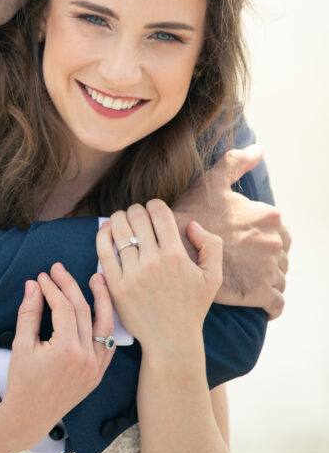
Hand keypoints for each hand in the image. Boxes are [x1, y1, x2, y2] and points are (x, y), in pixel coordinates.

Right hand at [1, 263, 114, 447]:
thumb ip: (29, 312)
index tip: (42, 277)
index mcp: (67, 349)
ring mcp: (95, 367)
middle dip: (70, 286)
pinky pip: (108, 343)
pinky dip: (105, 325)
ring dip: (101, 300)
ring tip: (96, 279)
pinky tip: (101, 310)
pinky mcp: (98, 374)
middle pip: (83, 310)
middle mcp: (86, 357)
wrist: (29, 417)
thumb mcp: (22, 345)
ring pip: (104, 324)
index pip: (64, 307)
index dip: (52, 288)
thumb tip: (34, 285)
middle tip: (58, 270)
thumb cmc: (22, 382)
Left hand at [97, 201, 221, 359]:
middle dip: (136, 210)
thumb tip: (191, 224)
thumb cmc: (192, 307)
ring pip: (118, 228)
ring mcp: (133, 274)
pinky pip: (103, 250)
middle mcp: (154, 262)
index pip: (158, 212)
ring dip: (119, 218)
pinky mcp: (116, 286)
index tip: (154, 211)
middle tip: (137, 216)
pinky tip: (107, 231)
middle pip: (136, 216)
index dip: (155, 205)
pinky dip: (103, 234)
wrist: (171, 341)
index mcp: (177, 255)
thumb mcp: (213, 277)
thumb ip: (211, 245)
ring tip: (122, 221)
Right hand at [172, 144, 289, 317]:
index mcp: (269, 217)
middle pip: (280, 256)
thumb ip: (235, 162)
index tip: (240, 243)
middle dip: (264, 261)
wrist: (172, 250)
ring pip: (279, 279)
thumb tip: (257, 149)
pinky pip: (276, 304)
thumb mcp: (212, 182)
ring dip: (266, 281)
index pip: (277, 231)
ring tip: (243, 280)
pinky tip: (253, 299)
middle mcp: (274, 242)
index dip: (259, 238)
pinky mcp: (261, 294)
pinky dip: (269, 304)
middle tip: (241, 263)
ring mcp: (270, 269)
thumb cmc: (191, 214)